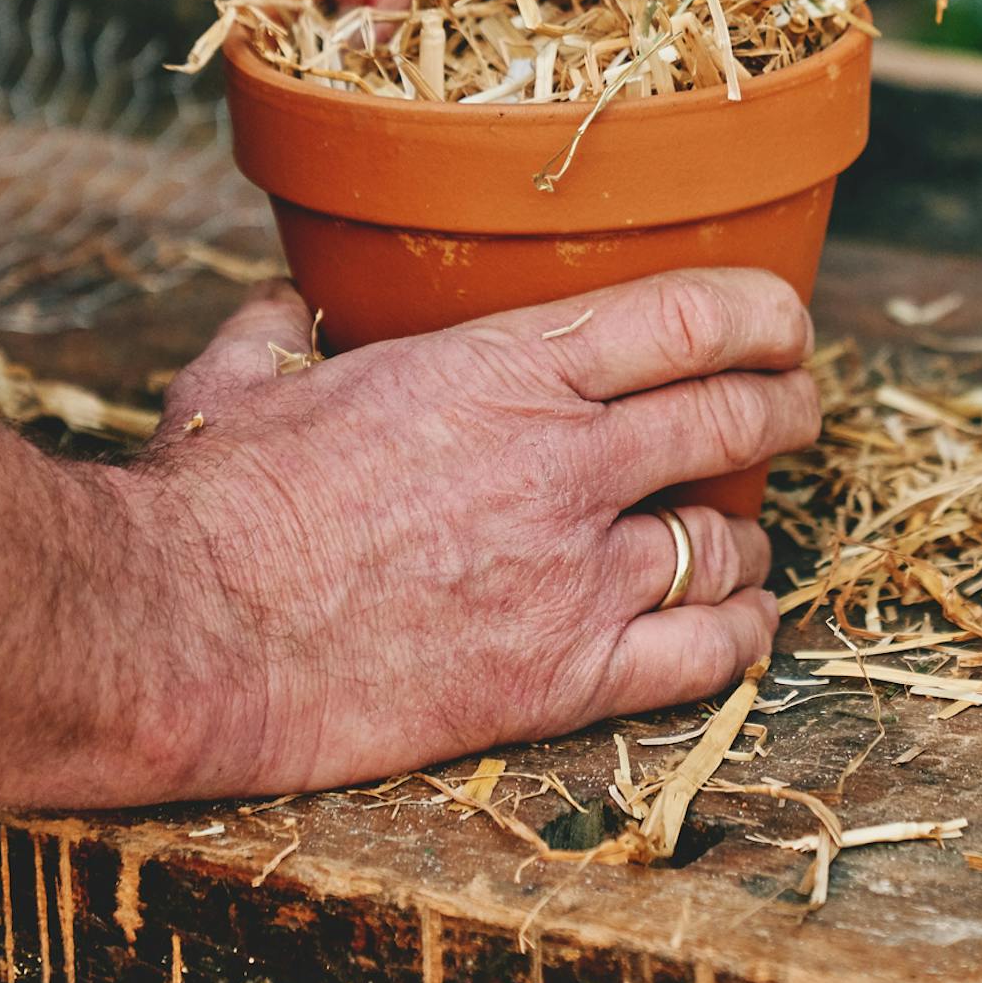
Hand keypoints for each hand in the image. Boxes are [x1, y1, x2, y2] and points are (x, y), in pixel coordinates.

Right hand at [137, 268, 816, 795]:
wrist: (188, 635)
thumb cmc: (213, 500)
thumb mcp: (244, 379)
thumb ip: (284, 328)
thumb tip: (280, 304)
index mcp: (505, 368)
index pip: (691, 317)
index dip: (764, 313)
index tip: (784, 322)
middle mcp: (565, 461)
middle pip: (738, 417)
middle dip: (786, 406)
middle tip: (793, 408)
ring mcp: (574, 573)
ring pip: (730, 539)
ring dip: (751, 531)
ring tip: (743, 532)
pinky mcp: (562, 679)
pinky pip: (704, 654)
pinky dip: (741, 632)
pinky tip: (740, 621)